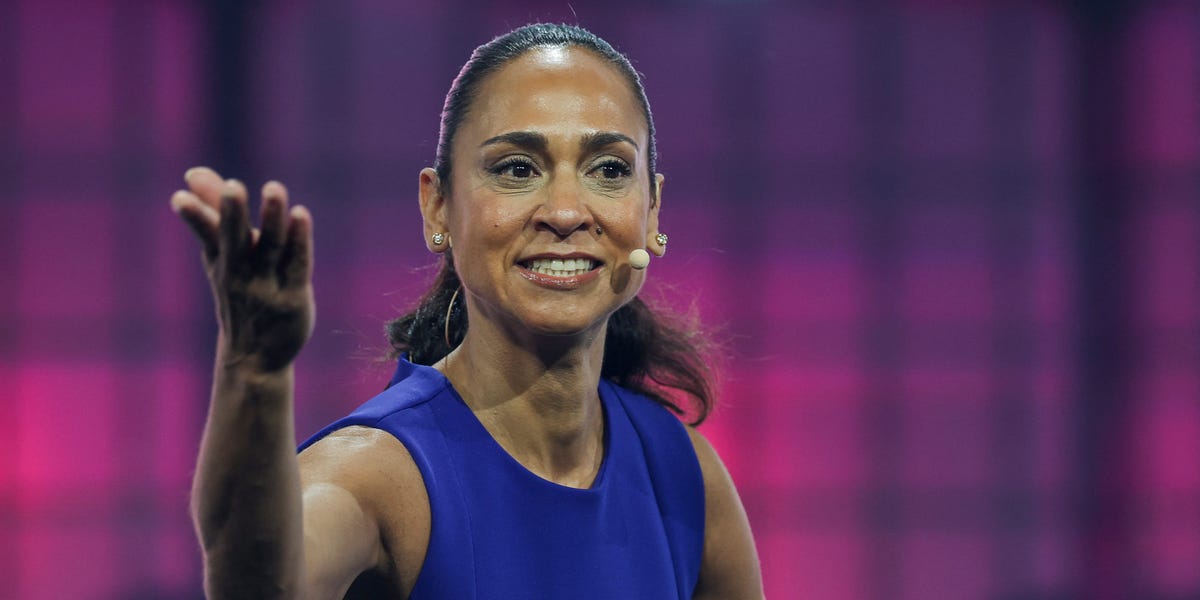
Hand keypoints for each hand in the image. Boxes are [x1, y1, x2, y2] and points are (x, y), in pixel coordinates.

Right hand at [171, 167, 314, 371]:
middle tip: (233, 187)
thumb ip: (212, 213)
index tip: (180, 198)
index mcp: (219, 261)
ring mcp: (267, 286)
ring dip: (272, 219)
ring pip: (270, 248)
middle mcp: (240, 273)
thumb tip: (193, 173)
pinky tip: (301, 215)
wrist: (255, 356)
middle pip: (235, 240)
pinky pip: (297, 265)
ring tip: (274, 189)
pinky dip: (299, 240)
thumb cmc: (237, 294)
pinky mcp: (294, 297)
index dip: (196, 217)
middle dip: (232, 213)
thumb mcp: (220, 257)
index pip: (208, 236)